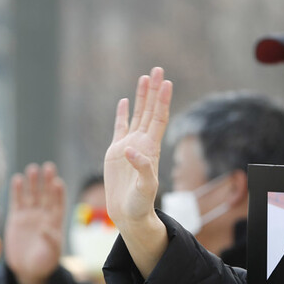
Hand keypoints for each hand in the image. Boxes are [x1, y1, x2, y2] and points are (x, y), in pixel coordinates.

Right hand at [5, 162, 66, 283]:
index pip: (59, 203)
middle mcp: (44, 215)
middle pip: (46, 195)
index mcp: (56, 222)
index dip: (59, 193)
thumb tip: (46, 228)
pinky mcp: (16, 217)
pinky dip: (17, 190)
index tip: (58, 183)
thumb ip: (51, 241)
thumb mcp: (51, 254)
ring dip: (33, 182)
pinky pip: (17, 201)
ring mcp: (30, 215)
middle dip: (47, 181)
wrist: (27, 269)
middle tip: (48, 167)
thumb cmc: (44, 262)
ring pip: (32, 195)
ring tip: (32, 169)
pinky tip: (17, 179)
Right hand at [104, 68, 172, 276]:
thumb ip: (141, 169)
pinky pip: (120, 127)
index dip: (163, 101)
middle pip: (150, 111)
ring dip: (141, 97)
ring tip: (145, 77)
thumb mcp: (144, 188)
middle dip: (154, 90)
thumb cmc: (140, 204)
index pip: (159, 119)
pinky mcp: (116, 152)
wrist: (128, 214)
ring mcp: (129, 146)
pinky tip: (124, 101)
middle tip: (157, 69)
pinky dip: (122, 113)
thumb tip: (131, 150)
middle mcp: (143, 143)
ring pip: (137, 115)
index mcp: (151, 149)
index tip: (167, 82)